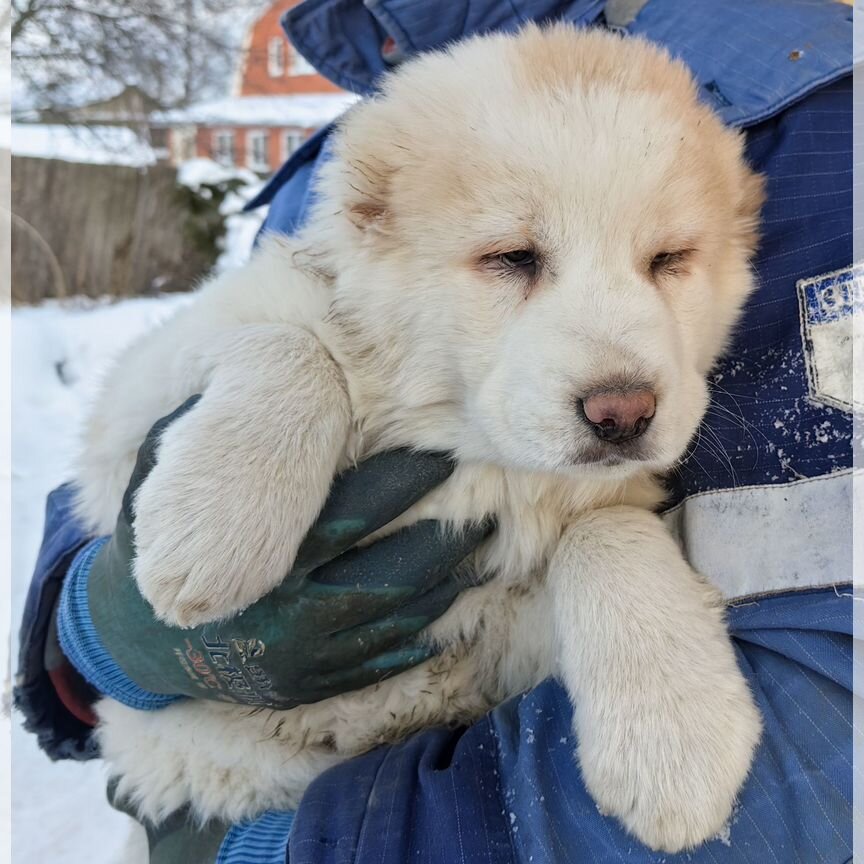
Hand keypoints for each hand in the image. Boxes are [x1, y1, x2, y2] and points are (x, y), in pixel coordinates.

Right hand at [87, 397, 491, 707]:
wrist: (137, 640)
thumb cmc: (161, 543)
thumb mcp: (167, 475)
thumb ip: (214, 439)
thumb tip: (267, 390)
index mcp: (265, 556)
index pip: (353, 514)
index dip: (402, 485)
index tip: (440, 457)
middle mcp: (293, 614)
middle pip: (391, 572)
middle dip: (444, 538)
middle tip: (488, 506)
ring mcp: (307, 657)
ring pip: (399, 619)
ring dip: (448, 583)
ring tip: (486, 548)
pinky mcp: (313, 683)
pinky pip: (384, 660)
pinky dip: (424, 632)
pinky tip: (454, 600)